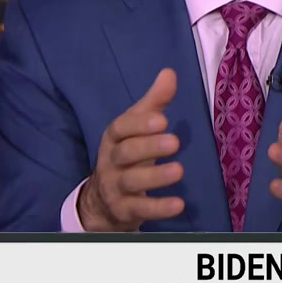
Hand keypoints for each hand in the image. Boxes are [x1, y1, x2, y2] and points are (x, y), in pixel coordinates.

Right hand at [78, 68, 184, 231]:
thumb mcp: (137, 128)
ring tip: (179, 170)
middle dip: (148, 146)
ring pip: (131, 181)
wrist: (102, 200)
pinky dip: (158, 208)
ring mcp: (115, 187)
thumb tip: (169, 72)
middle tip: (174, 142)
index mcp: (114, 138)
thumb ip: (154, 103)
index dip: (139, 123)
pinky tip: (179, 204)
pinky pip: (139, 209)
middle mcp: (111, 161)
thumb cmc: (127, 155)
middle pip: (126, 153)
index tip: (162, 119)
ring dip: (155, 176)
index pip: (121, 127)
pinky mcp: (124, 210)